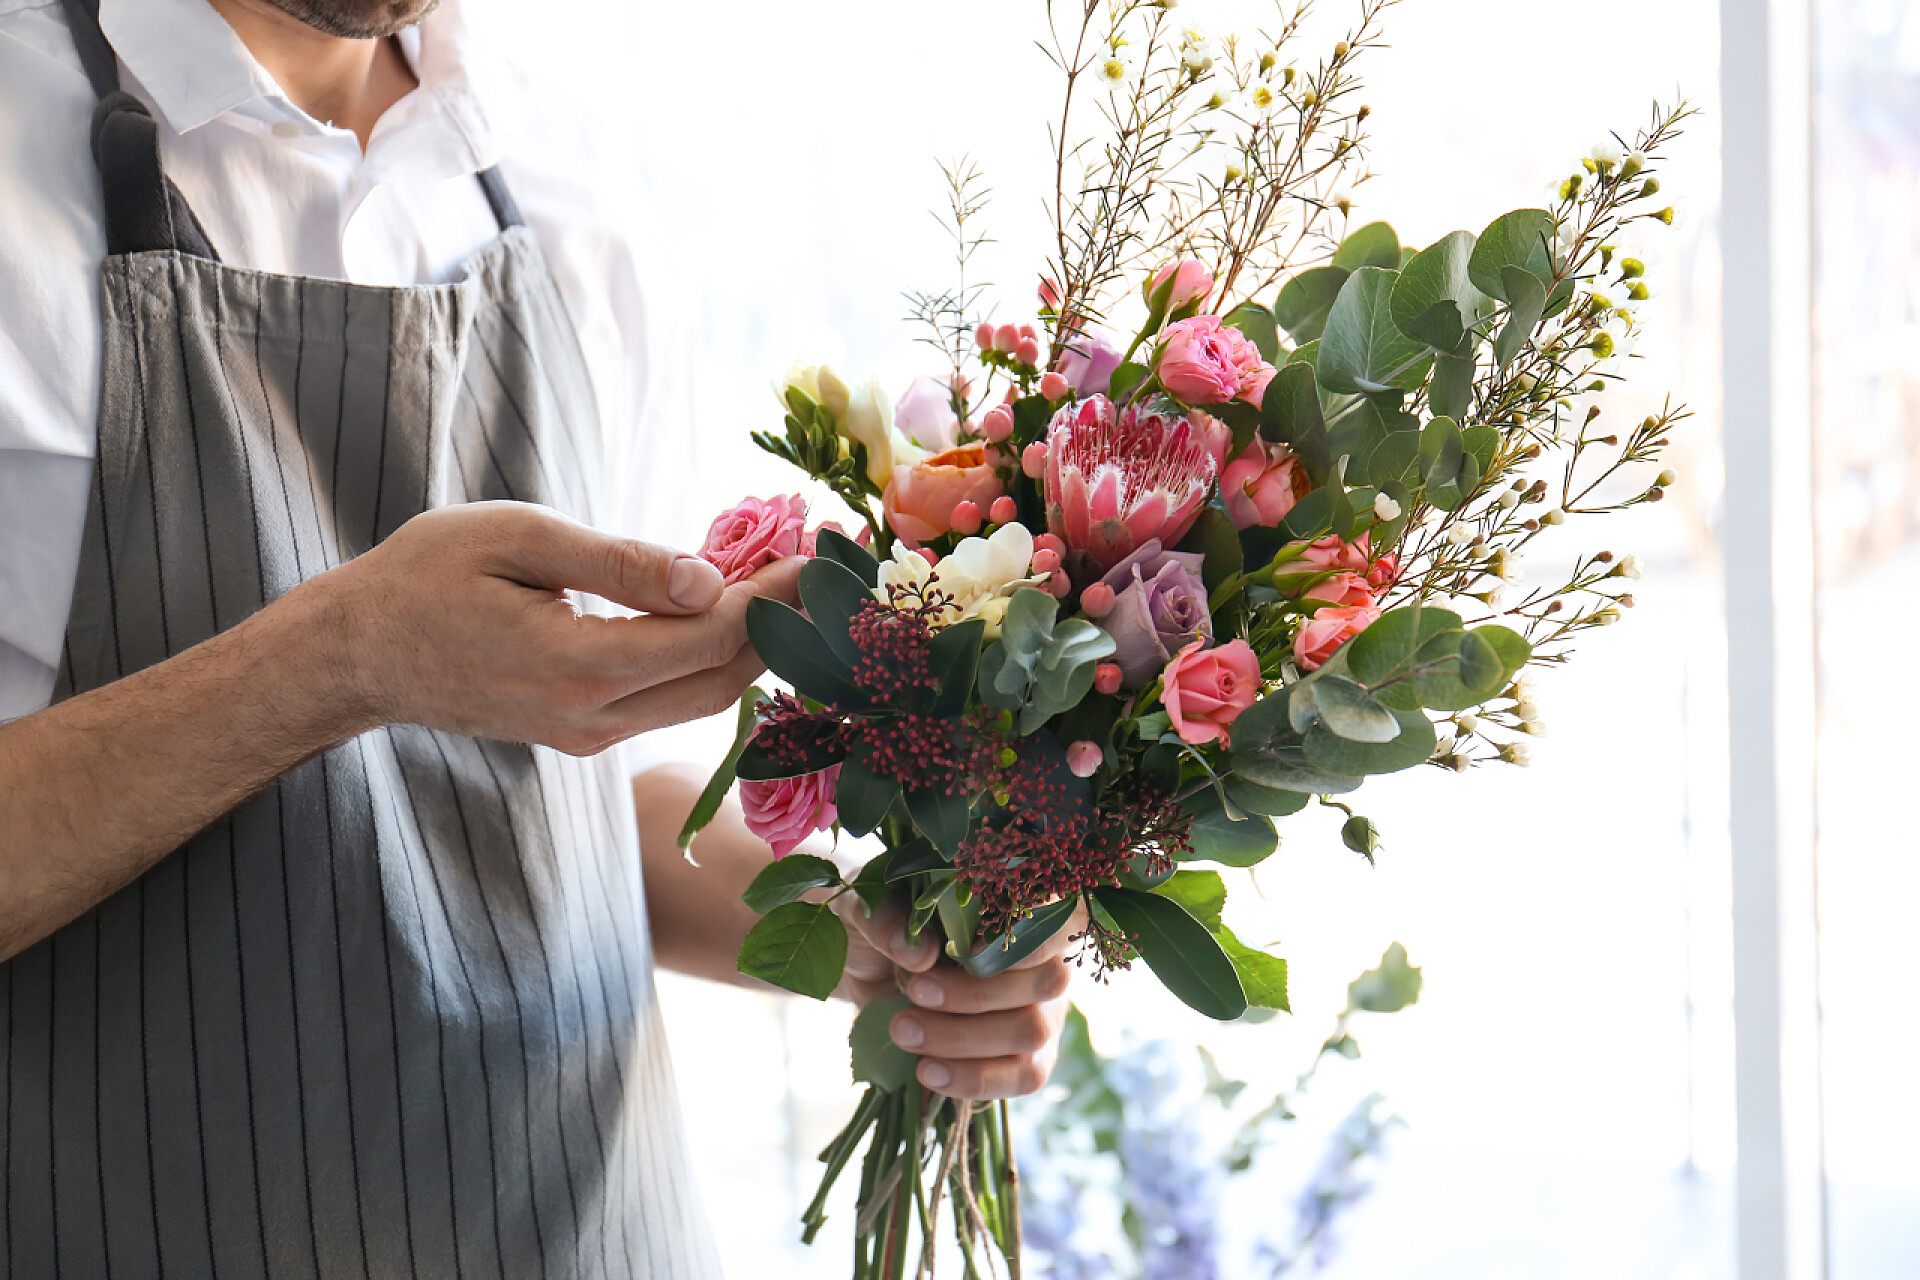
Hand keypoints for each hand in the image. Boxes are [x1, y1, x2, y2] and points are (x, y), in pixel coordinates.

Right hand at [297, 501, 802, 754]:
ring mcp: (588, 736)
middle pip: (723, 681)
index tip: (816, 551)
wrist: (359, 653)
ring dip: (751, 646)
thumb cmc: (427, 576)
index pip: (708, 638)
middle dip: (779, 626)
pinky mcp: (583, 735)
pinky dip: (709, 660)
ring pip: (703, 700)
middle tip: (820, 567)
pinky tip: (728, 611)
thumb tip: (705, 576)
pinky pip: (669, 702)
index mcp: (578, 667)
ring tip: (788, 585)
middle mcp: (592, 719)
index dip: (771, 597)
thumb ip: (618, 561)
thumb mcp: (518, 538)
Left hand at [835, 894, 1083, 1100]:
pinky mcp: (1023, 1057)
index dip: (1017, 941)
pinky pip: (1023, 1077)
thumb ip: (888, 920)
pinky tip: (926, 1073)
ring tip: (904, 1033)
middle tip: (915, 992)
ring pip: (1033, 1032)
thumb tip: (920, 954)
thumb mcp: (869, 908)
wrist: (866, 969)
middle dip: (977, 994)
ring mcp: (1040, 1010)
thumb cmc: (881, 925)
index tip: (963, 950)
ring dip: (966, 1039)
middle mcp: (1042, 958)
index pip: (1053, 922)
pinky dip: (974, 1079)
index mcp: (1018, 908)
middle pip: (1046, 982)